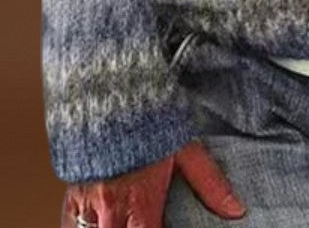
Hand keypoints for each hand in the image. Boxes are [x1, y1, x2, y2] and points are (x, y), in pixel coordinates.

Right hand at [61, 139, 246, 226]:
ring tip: (127, 218)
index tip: (164, 225)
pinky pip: (72, 227)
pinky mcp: (71, 198)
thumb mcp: (185, 150)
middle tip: (144, 219)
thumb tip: (237, 210)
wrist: (108, 94)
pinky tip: (101, 223)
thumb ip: (210, 184)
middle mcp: (109, 211)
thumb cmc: (148, 121)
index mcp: (139, 204)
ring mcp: (86, 207)